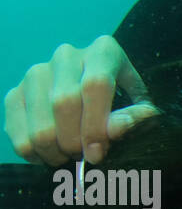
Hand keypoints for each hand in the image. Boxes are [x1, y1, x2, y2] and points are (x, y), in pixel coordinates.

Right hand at [4, 36, 158, 165]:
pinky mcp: (16, 93)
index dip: (96, 126)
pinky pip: (18, 133)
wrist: (94, 94)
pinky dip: (34, 154)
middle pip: (64, 104)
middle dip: (75, 142)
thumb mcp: (139, 107)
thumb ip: (135, 117)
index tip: (97, 153)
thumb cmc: (123, 103)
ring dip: (55, 152)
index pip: (95, 85)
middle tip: (85, 156)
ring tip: (70, 155)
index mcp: (103, 52)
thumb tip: (116, 128)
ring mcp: (37, 73)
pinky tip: (51, 153)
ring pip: (40, 125)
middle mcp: (66, 56)